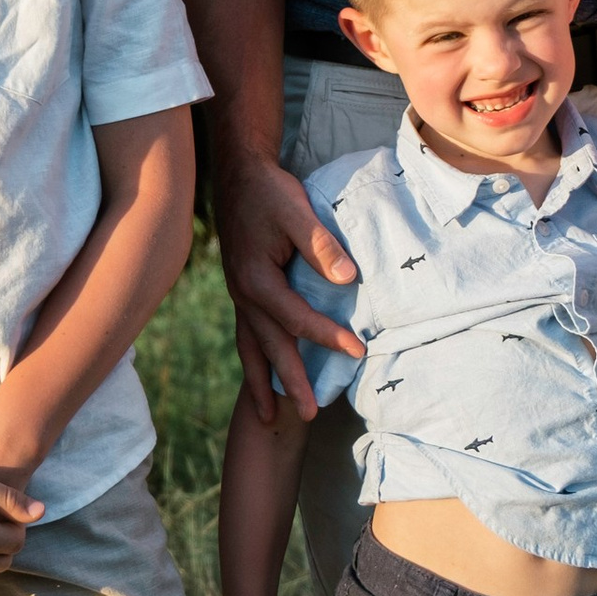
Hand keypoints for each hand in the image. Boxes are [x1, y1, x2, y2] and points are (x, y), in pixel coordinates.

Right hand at [213, 144, 361, 421]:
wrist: (238, 176)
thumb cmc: (269, 192)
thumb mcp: (296, 210)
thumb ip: (320, 245)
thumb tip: (347, 278)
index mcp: (256, 279)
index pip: (297, 318)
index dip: (328, 337)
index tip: (358, 350)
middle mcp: (244, 295)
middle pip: (270, 347)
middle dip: (289, 382)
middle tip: (309, 416)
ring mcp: (240, 297)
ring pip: (251, 349)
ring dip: (263, 384)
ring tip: (270, 419)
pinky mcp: (243, 293)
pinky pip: (247, 337)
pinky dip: (254, 363)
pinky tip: (263, 379)